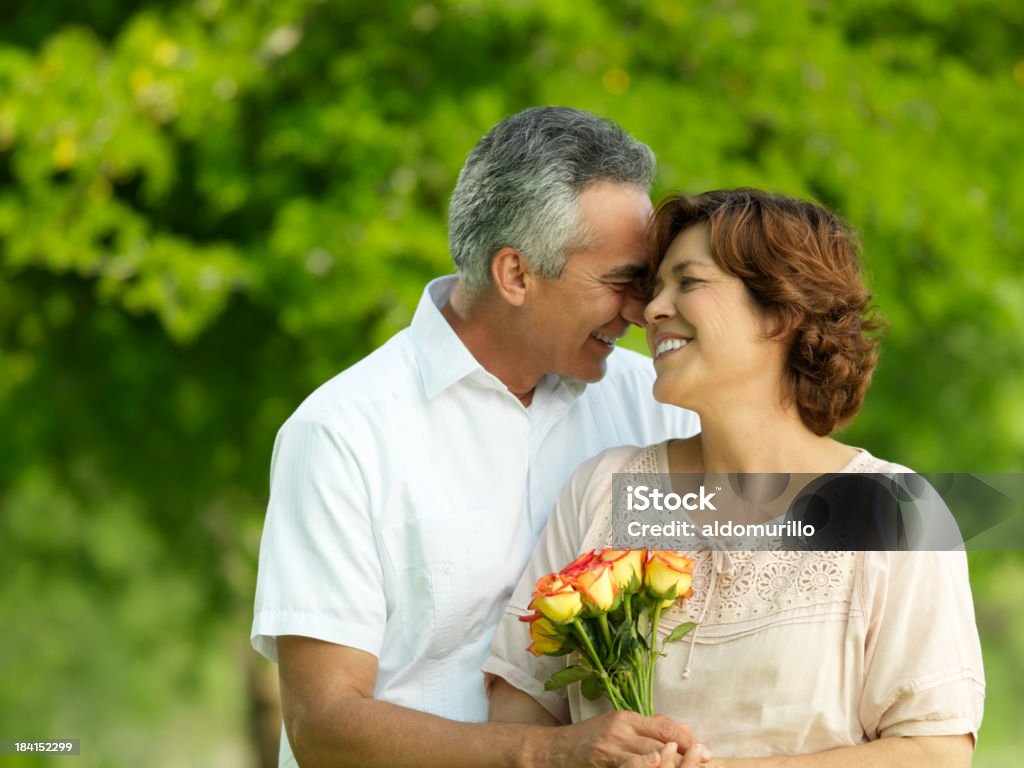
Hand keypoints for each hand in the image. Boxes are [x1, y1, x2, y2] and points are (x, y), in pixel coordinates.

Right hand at [542, 711, 706, 767]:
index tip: (705, 749)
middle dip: (686, 754)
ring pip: (651, 755)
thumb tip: (684, 728)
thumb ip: (649, 727)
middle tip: (704, 762)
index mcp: (627, 718)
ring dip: (671, 763)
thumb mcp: (617, 727)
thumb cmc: (587, 739)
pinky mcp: (603, 760)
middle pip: (662, 741)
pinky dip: (646, 767)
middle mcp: (621, 728)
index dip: (687, 739)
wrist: (554, 749)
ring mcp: (611, 746)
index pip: (664, 726)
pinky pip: (631, 766)